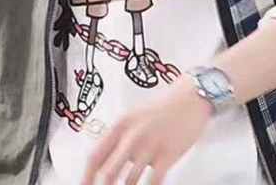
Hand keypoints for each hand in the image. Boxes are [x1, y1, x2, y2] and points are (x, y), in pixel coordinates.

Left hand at [80, 74, 212, 184]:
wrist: (190, 98)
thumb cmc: (163, 108)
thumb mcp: (134, 117)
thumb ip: (119, 138)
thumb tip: (105, 162)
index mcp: (120, 125)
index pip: (95, 156)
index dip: (85, 176)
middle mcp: (132, 135)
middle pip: (108, 172)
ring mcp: (150, 146)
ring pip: (129, 182)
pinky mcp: (167, 154)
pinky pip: (152, 182)